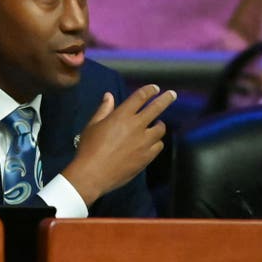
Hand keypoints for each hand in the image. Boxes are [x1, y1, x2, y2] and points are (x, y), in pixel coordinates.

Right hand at [61, 84, 175, 206]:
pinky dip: (156, 142)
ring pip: (160, 129)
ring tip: (157, 125)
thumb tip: (109, 96)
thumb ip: (104, 110)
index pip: (140, 97)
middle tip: (172, 94)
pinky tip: (152, 143)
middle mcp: (136, 126)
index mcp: (122, 115)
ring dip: (159, 125)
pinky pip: (158, 146)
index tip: (155, 88)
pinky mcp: (147, 157)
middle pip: (157, 108)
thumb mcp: (92, 125)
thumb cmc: (89, 148)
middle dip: (166, 99)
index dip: (149, 90)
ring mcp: (144, 142)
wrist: (93, 173)